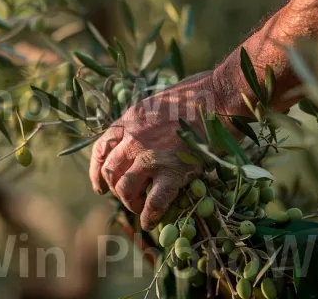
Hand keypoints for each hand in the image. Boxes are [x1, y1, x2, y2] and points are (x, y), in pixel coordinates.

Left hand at [89, 71, 228, 230]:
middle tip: (126, 198)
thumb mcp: (158, 102)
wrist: (221, 97)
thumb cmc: (197, 94)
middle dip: (114, 190)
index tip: (99, 186)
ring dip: (130, 203)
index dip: (96, 171)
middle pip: (110, 171)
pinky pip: (154, 202)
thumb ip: (144, 121)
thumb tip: (143, 136)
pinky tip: (150, 223)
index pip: (101, 148)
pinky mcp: (173, 171)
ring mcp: (151, 155)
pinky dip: (149, 216)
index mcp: (130, 119)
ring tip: (140, 209)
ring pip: (125, 188)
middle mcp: (134, 138)